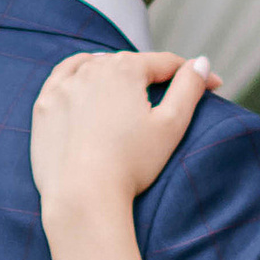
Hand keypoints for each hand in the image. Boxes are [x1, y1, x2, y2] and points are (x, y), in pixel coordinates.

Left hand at [31, 49, 216, 225]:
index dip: (192, 75)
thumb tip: (201, 63)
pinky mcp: (44, 107)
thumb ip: (188, 88)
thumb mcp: (171, 125)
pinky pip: (62, 79)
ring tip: (131, 85)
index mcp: (125, 69)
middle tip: (174, 89)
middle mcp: (92, 69)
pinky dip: (77, 75)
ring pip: (95, 67)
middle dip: (154, 75)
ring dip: (115, 72)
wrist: (82, 197)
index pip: (165, 64)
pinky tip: (86, 79)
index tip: (215, 87)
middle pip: (130, 65)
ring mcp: (64, 87)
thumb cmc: (131, 165)